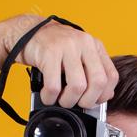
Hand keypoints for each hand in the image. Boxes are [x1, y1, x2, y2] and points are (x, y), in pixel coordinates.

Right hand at [0, 14, 118, 108]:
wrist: (24, 32)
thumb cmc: (51, 48)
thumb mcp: (77, 55)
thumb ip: (91, 71)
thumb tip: (105, 96)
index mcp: (94, 45)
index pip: (111, 76)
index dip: (103, 95)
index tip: (93, 101)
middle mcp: (84, 43)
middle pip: (98, 82)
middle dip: (87, 101)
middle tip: (77, 104)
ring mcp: (67, 46)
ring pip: (78, 86)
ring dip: (68, 101)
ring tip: (59, 100)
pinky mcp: (49, 52)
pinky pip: (54, 86)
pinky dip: (50, 97)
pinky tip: (47, 95)